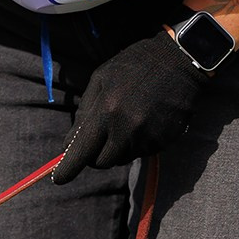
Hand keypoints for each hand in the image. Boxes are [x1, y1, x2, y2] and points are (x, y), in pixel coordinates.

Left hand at [51, 30, 207, 182]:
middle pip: (102, 162)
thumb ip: (84, 111)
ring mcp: (147, 137)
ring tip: (129, 119)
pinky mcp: (164, 141)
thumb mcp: (101, 78)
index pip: (81, 152)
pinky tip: (147, 119)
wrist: (180, 59)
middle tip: (101, 138)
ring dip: (119, 147)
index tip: (59, 179)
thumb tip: (69, 145)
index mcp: (106, 111)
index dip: (67, 169)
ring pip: (123, 158)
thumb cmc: (134, 65)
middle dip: (96, 155)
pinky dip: (139, 142)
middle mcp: (126, 129)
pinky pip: (143, 152)